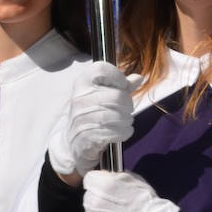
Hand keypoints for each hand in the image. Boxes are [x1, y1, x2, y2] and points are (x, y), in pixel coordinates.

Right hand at [47, 63, 135, 177]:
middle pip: (117, 96)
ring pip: (118, 115)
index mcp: (82, 84)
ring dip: (127, 120)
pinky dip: (124, 132)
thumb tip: (139, 78)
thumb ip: (121, 87)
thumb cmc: (91, 115)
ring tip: (124, 121)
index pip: (101, 69)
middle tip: (126, 110)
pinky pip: (116, 132)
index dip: (118, 77)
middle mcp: (79, 99)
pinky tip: (122, 132)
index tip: (122, 86)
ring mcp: (81, 118)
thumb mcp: (102, 96)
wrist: (71, 143)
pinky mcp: (87, 136)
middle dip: (128, 104)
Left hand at [83, 170, 179, 211]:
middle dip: (98, 199)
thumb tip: (107, 176)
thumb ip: (116, 177)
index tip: (104, 187)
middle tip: (113, 205)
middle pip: (88, 197)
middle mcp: (95, 202)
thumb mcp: (134, 180)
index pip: (89, 179)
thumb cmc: (146, 203)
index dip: (97, 182)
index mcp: (103, 185)